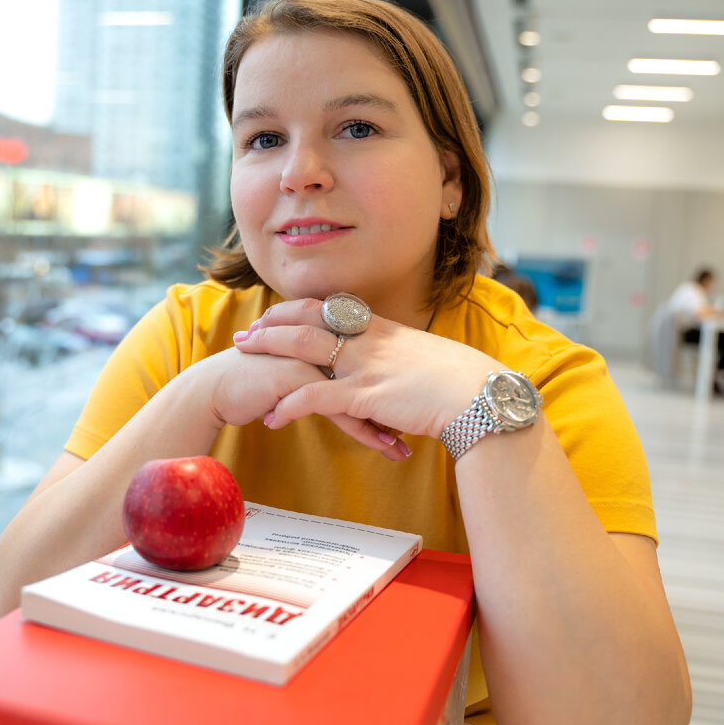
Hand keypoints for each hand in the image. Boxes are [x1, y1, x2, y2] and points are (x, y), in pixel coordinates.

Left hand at [232, 299, 503, 455]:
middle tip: (244, 334)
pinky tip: (272, 416)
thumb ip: (403, 358)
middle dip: (271, 325)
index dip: (298, 310)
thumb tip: (397, 367)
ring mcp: (366, 364)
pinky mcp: (366, 395)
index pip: (330, 307)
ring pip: (303, 347)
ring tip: (242, 360)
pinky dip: (289, 405)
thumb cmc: (463, 384)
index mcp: (383, 329)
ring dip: (268, 351)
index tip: (275, 315)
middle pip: (308, 319)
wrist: (481, 396)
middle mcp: (369, 339)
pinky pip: (315, 397)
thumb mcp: (428, 359)